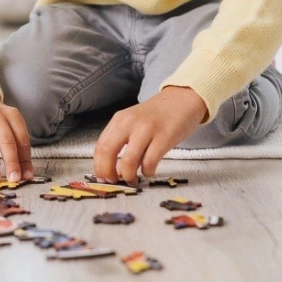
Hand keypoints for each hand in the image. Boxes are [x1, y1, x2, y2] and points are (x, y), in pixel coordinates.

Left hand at [93, 86, 207, 182]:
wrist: (181, 99)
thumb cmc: (158, 115)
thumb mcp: (135, 124)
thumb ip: (123, 143)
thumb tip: (115, 170)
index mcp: (120, 119)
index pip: (100, 145)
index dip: (99, 166)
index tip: (102, 178)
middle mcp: (130, 122)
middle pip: (108, 151)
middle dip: (108, 172)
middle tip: (114, 182)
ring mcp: (146, 129)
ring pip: (128, 160)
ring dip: (128, 176)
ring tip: (132, 180)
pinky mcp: (164, 137)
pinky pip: (149, 162)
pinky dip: (147, 172)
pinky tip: (149, 170)